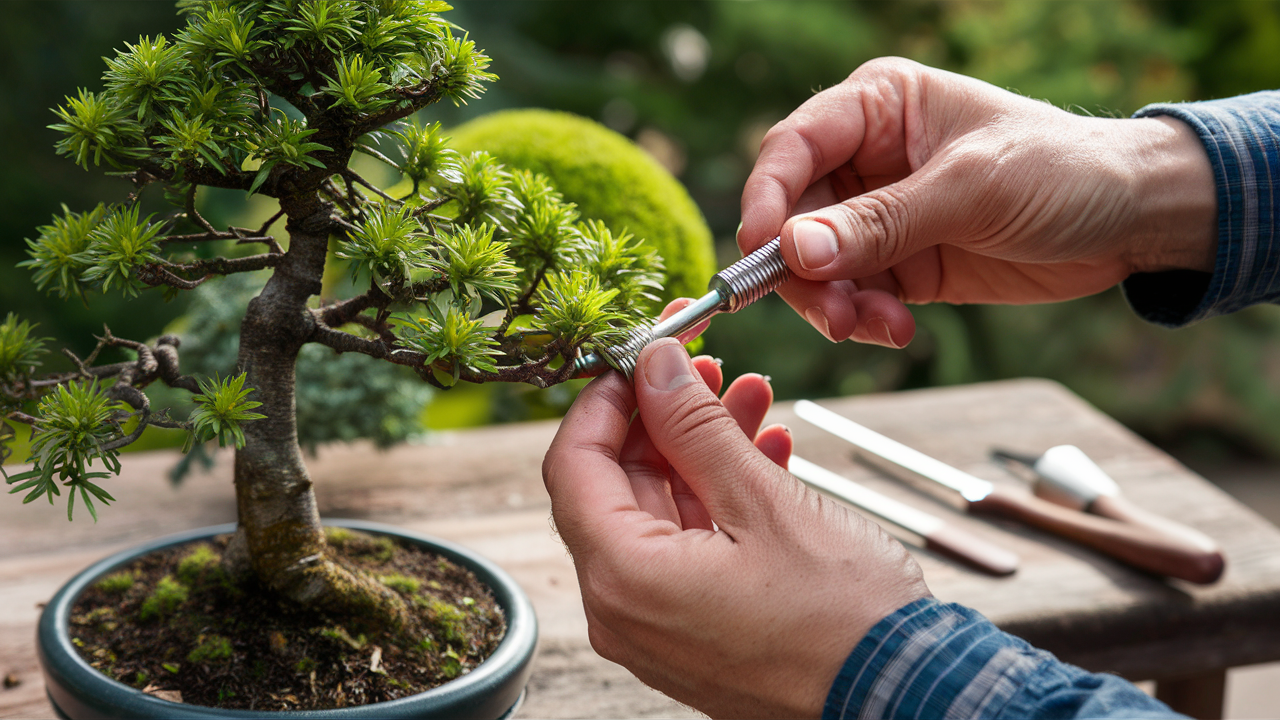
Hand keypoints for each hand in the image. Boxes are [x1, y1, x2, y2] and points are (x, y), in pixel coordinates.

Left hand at [543, 337, 928, 717]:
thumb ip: (694, 427)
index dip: (605, 398)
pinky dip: (722, 499)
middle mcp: (625, 611)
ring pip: (662, 513)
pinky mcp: (698, 633)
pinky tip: (769, 453)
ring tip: (754, 398)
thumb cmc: (842, 616)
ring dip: (704, 450)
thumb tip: (654, 366)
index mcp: (624, 578)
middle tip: (709, 367)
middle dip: (666, 418)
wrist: (907, 697)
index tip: (644, 355)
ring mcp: (661, 627)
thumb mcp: (764, 501)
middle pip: (619, 486)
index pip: (573, 464)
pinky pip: (691, 550)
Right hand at [740, 57, 1217, 347]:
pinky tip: (898, 330)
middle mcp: (868, 159)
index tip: (760, 252)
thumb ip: (880, 222)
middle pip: (793, 216)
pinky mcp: (900, 264)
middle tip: (829, 313)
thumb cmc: (1063, 171)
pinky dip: (863, 320)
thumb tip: (796, 250)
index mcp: (879, 107)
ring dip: (832, 304)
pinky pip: (853, 296)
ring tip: (872, 327)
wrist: (1132, 220)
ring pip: (816, 266)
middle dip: (802, 270)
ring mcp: (880, 215)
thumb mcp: (971, 189)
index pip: (793, 148)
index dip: (766, 199)